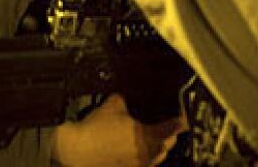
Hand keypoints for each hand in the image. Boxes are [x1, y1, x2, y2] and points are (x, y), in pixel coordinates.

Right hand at [52, 94, 183, 166]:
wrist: (74, 152)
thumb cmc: (94, 132)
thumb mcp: (112, 106)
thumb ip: (124, 101)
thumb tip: (124, 99)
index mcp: (149, 136)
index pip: (175, 127)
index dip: (181, 120)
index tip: (183, 117)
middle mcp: (147, 154)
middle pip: (168, 145)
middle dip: (170, 135)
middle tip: (167, 126)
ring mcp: (138, 166)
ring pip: (157, 158)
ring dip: (158, 148)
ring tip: (153, 140)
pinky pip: (142, 165)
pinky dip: (143, 158)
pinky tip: (134, 152)